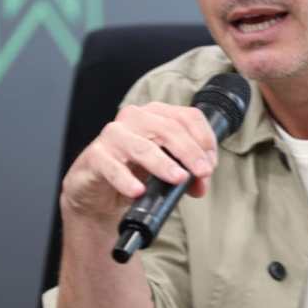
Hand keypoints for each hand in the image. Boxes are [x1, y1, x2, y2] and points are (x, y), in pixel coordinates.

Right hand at [60, 101, 217, 223]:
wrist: (97, 190)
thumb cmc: (133, 171)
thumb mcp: (165, 171)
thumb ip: (187, 174)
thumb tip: (201, 184)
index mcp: (156, 115)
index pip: (187, 117)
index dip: (204, 139)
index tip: (211, 164)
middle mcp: (134, 119)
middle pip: (169, 129)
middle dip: (190, 152)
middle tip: (203, 173)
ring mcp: (113, 136)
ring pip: (143, 146)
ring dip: (164, 164)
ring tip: (178, 179)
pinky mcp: (96, 157)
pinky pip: (112, 167)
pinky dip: (126, 180)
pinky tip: (138, 191)